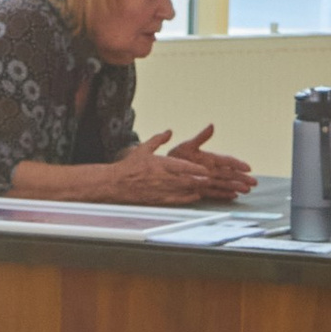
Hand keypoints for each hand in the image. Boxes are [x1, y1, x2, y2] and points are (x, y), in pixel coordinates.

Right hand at [104, 125, 252, 204]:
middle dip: (201, 180)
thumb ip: (158, 139)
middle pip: (187, 180)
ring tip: (209, 187)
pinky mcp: (158, 199)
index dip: (196, 169)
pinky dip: (188, 198)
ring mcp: (161, 190)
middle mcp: (163, 178)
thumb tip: (169, 131)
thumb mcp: (144, 149)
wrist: (116, 183)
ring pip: (184, 190)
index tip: (207, 169)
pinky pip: (176, 199)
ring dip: (198, 188)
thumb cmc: (130, 166)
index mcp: (160, 164)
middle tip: (214, 180)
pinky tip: (196, 196)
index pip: (182, 167)